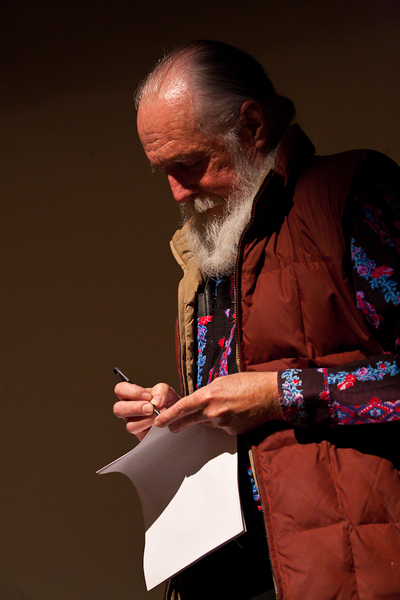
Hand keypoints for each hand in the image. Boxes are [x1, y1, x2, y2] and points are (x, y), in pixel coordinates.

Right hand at [113, 382, 179, 440]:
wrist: (176, 416)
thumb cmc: (167, 402)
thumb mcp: (167, 391)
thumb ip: (161, 390)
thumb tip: (155, 401)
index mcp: (131, 395)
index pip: (120, 390)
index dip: (132, 392)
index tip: (148, 396)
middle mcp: (129, 410)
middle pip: (118, 409)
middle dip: (135, 408)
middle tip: (150, 408)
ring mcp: (134, 424)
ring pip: (130, 425)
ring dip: (146, 420)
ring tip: (158, 416)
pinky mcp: (142, 435)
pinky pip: (142, 436)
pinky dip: (152, 428)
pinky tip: (159, 424)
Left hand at [154, 371, 281, 434]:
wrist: (270, 395)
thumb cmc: (248, 383)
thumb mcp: (222, 381)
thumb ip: (207, 393)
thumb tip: (199, 402)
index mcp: (208, 395)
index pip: (182, 408)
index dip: (168, 415)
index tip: (159, 421)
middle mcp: (213, 411)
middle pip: (190, 420)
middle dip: (179, 424)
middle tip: (171, 427)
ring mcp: (222, 423)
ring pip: (208, 422)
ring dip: (210, 417)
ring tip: (226, 405)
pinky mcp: (232, 431)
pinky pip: (221, 427)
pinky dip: (224, 421)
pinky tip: (235, 412)